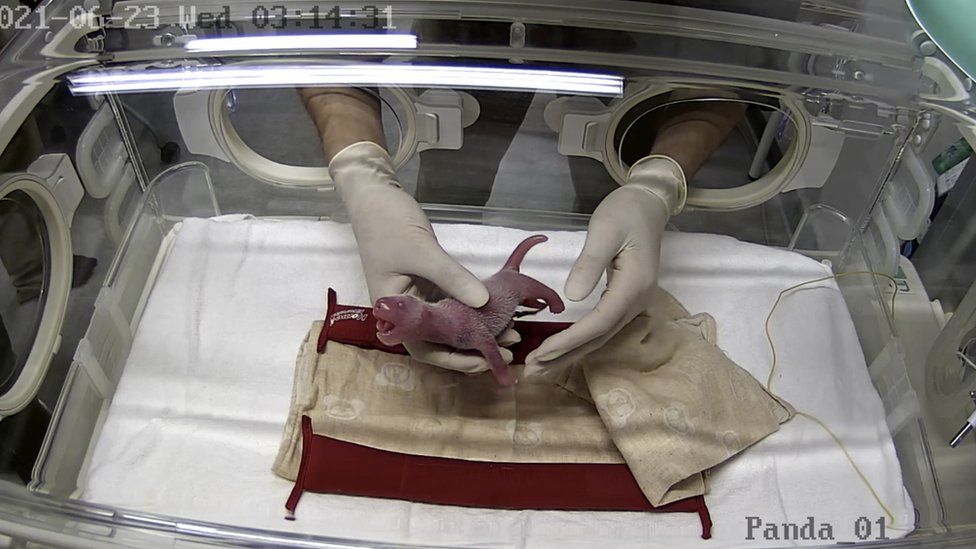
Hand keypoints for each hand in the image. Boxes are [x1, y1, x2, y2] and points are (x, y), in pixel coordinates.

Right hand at [329, 141, 518, 372]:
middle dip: (472, 347)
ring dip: (477, 329)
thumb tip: (484, 302)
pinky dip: (473, 309)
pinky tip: (496, 311)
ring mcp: (418, 297)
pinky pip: (453, 303)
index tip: (484, 362)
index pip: (423, 347)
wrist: (375, 196)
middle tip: (508, 346)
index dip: (454, 359)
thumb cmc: (388, 225)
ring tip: (511, 331)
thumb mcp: (423, 251)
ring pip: (449, 323)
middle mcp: (405, 310)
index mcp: (393, 311)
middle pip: (439, 340)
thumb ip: (452, 278)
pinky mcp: (429, 283)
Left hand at [525, 155, 684, 370]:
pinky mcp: (625, 299)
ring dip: (570, 354)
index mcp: (634, 285)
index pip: (599, 323)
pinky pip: (601, 327)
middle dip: (565, 356)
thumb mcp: (604, 230)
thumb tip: (572, 298)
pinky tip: (560, 350)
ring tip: (540, 368)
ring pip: (600, 337)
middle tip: (532, 372)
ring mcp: (634, 302)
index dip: (570, 340)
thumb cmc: (625, 212)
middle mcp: (637, 300)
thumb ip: (589, 264)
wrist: (648, 204)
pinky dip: (579, 341)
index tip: (542, 353)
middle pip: (599, 338)